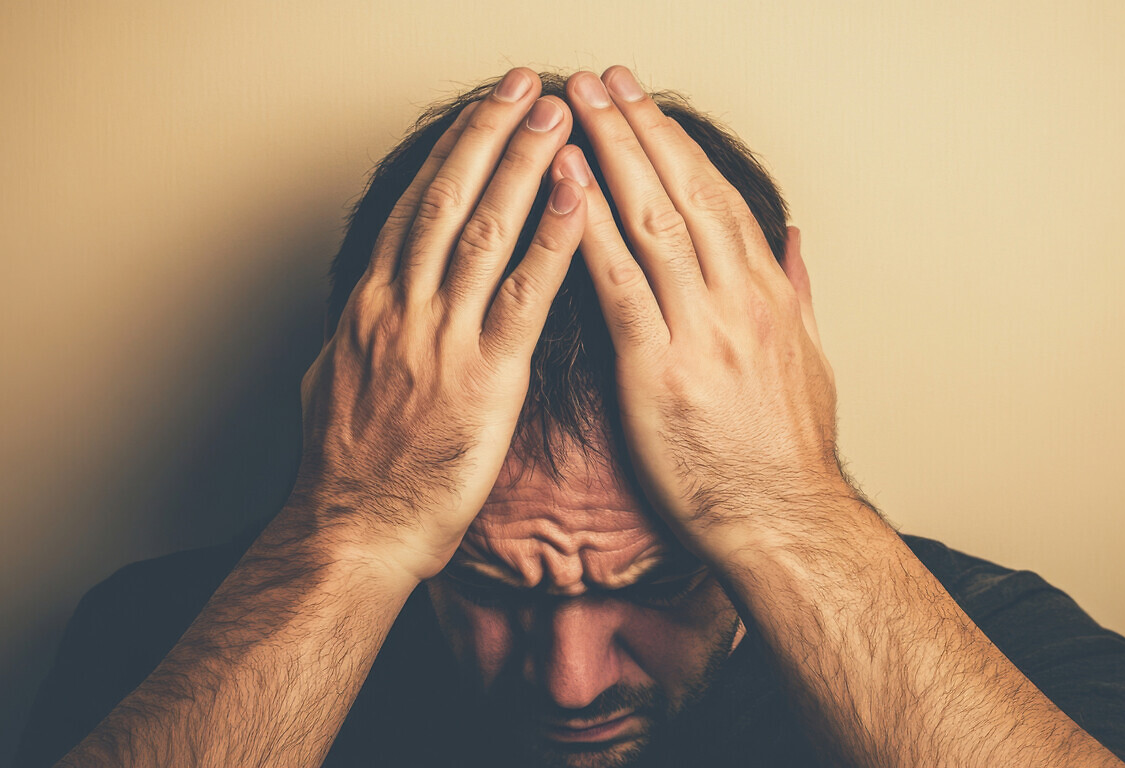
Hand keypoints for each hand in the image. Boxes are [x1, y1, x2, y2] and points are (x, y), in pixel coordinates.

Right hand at [293, 69, 585, 581]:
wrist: (354, 532)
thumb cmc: (348, 470)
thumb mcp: (332, 383)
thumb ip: (355, 336)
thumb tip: (358, 311)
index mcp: (370, 305)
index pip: (415, 208)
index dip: (453, 153)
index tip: (483, 112)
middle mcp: (402, 306)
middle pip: (449, 198)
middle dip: (491, 133)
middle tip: (527, 84)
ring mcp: (441, 339)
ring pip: (486, 229)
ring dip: (525, 164)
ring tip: (559, 115)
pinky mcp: (484, 378)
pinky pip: (525, 295)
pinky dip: (554, 239)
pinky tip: (580, 196)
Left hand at [558, 67, 844, 558]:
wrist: (783, 520)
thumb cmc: (788, 454)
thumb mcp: (811, 361)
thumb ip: (798, 293)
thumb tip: (794, 243)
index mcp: (765, 295)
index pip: (718, 198)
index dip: (677, 144)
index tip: (646, 105)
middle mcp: (736, 298)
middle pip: (683, 190)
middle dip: (639, 126)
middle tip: (603, 76)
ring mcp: (699, 329)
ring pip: (651, 220)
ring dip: (610, 155)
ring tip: (576, 104)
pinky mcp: (657, 369)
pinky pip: (618, 285)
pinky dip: (589, 229)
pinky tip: (565, 188)